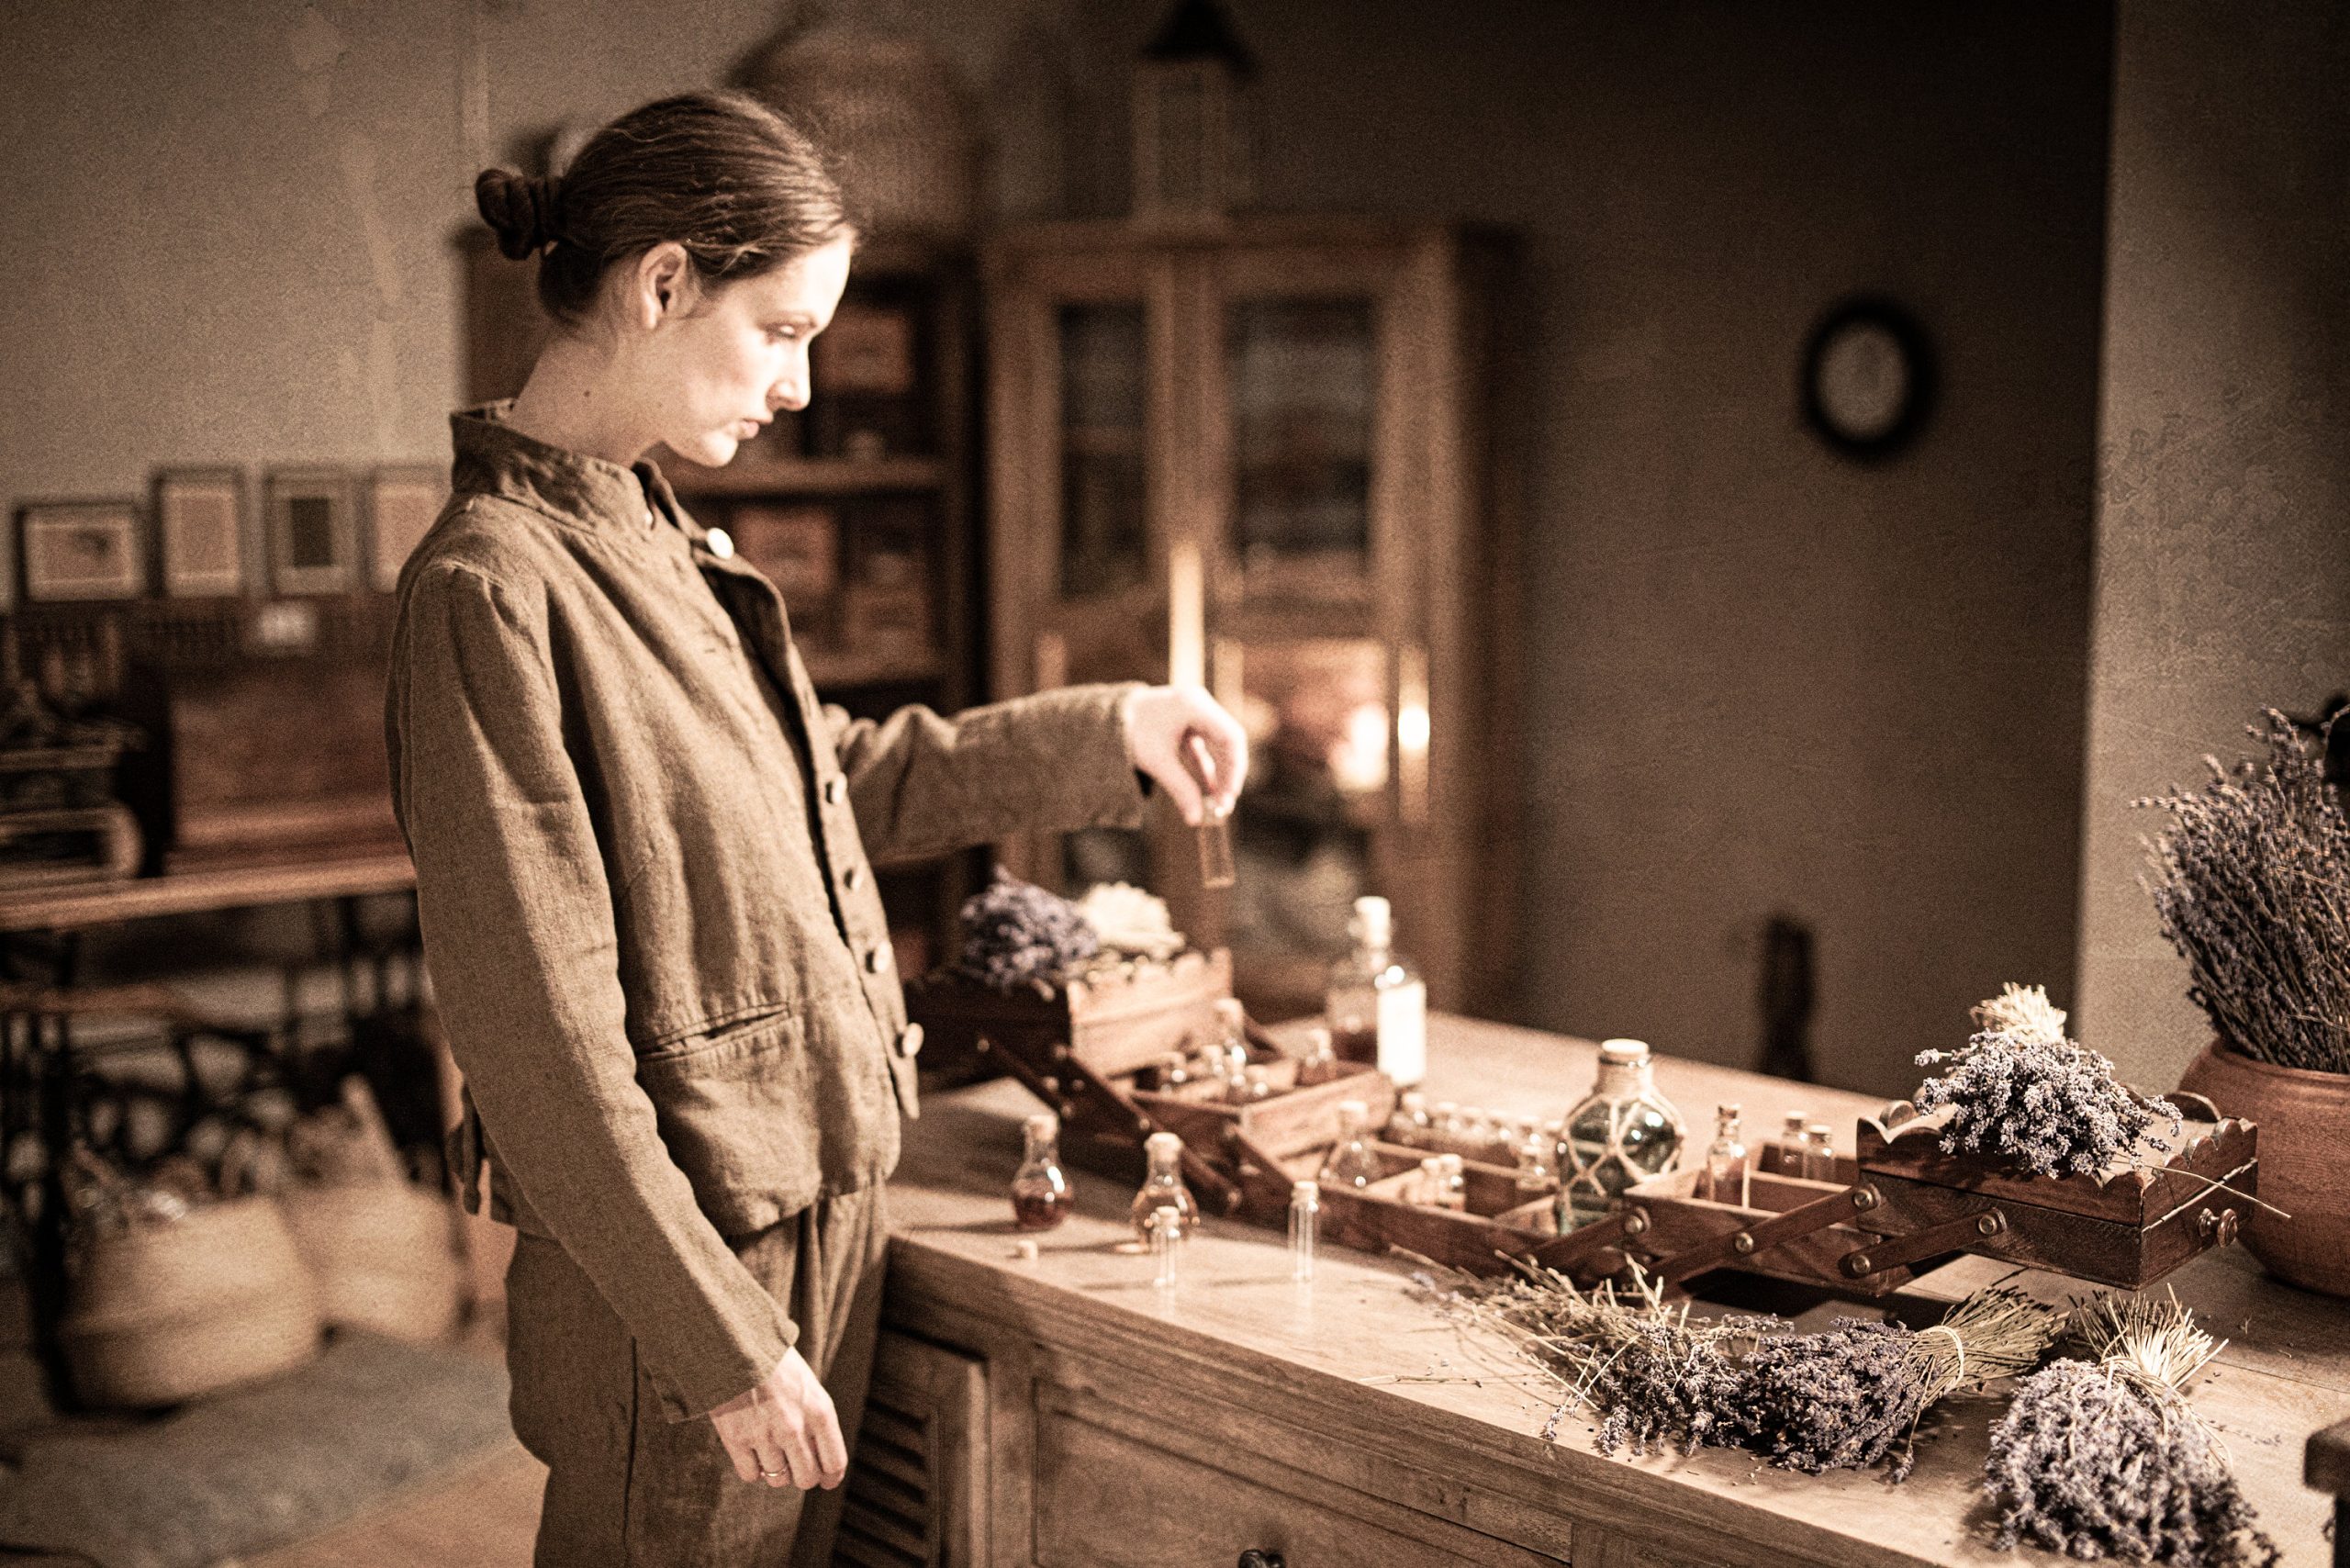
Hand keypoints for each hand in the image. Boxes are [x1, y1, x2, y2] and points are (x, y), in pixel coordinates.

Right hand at [708, 1346, 846, 1489]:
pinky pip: (750, 1475)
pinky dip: (752, 1468)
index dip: (831, 1477)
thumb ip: (819, 1423)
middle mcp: (795, 1428)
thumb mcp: (809, 1388)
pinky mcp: (736, 1439)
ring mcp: (764, 1435)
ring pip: (778, 1480)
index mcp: (820, 1411)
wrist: (737, 1345)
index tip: (826, 1480)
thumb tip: (824, 1467)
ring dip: (775, 1470)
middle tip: (795, 1464)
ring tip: (770, 1448)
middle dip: (802, 1475)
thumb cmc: (777, 1366)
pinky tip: (752, 1450)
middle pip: (806, 1479)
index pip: (835, 1463)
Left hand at [1122, 684, 1248, 826]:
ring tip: (1217, 803)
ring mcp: (1194, 712)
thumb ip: (1180, 789)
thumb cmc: (1129, 733)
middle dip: (1227, 775)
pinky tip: (1209, 791)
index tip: (1230, 795)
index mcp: (1195, 705)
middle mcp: (1199, 704)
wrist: (1104, 719)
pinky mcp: (1187, 723)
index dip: (1235, 768)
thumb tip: (1196, 819)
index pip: (1231, 737)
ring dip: (1218, 773)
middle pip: (1228, 742)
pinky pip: (1204, 747)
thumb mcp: (1157, 762)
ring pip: (1218, 746)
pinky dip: (1205, 767)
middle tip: (1224, 806)